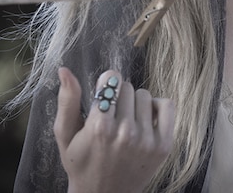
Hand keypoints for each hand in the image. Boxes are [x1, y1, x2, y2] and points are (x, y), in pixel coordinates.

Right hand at [54, 67, 175, 192]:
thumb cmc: (81, 163)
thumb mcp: (66, 135)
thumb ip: (67, 101)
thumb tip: (64, 69)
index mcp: (99, 127)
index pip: (111, 79)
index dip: (106, 83)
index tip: (103, 94)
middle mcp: (125, 132)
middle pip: (127, 87)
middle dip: (118, 96)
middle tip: (112, 115)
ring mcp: (146, 140)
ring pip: (144, 95)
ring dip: (135, 103)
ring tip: (126, 120)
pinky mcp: (163, 145)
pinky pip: (167, 105)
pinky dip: (157, 106)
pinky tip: (146, 119)